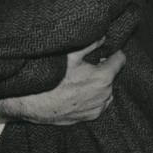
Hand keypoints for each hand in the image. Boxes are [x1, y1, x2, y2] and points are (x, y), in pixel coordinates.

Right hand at [0, 38, 125, 124]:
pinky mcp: (90, 117)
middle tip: (86, 65)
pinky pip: (98, 102)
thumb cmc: (51, 77)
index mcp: (103, 78)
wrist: (31, 104)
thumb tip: (104, 35)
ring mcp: (98, 107)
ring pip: (105, 89)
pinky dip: (92, 96)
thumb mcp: (70, 54)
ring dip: (98, 84)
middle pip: (111, 74)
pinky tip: (78, 92)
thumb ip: (91, 43)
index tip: (103, 51)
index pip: (120, 59)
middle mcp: (105, 94)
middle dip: (102, 68)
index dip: (112, 52)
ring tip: (80, 79)